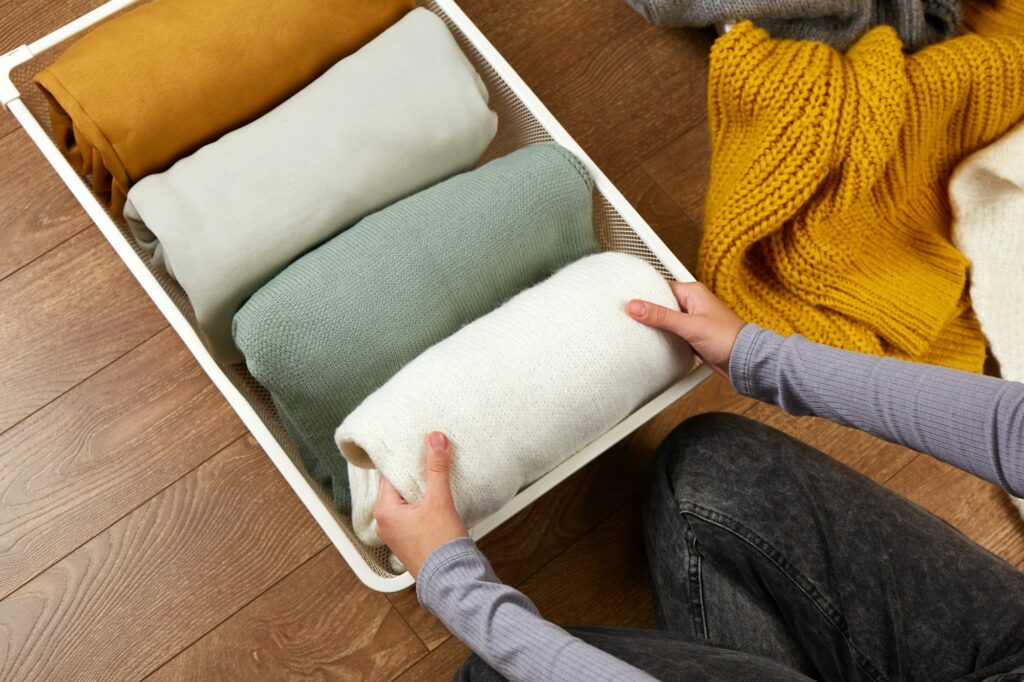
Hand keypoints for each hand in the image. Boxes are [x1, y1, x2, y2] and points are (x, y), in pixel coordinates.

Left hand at [374, 431, 468, 577]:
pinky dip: (423, 504)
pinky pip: (413, 515)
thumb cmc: (440, 546)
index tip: (416, 446)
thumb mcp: (439, 501)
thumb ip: (436, 468)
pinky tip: (438, 498)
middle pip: (398, 488)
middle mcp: (386, 523)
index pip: (390, 475)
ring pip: (406, 502)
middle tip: (429, 457)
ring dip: (420, 490)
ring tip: (435, 475)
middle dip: (414, 474)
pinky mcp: (410, 541)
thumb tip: (435, 440)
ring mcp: (397, 534)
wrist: (452, 581)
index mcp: (385, 511)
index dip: (404, 460)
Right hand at [627, 282, 744, 376]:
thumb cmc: (727, 339)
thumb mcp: (689, 326)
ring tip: (637, 330)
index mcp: (693, 293)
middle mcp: (693, 304)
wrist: (744, 362)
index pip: (661, 288)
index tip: (627, 302)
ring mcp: (693, 321)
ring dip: (655, 327)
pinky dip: (663, 338)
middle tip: (628, 317)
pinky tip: (654, 343)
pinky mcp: (693, 337)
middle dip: (647, 312)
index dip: (644, 295)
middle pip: (661, 305)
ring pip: (666, 321)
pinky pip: (672, 334)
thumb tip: (635, 306)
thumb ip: (661, 316)